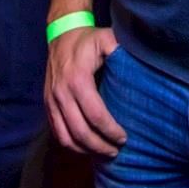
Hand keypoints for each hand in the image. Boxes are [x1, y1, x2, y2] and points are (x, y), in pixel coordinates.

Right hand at [45, 25, 126, 156]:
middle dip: (99, 146)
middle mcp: (62, 94)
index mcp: (78, 79)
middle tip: (116, 151)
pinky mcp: (47, 105)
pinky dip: (71, 144)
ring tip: (103, 152)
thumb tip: (141, 61)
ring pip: (65, 137)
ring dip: (85, 150)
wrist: (62, 35)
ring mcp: (51, 101)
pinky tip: (86, 146)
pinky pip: (57, 132)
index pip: (95, 115)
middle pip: (80, 132)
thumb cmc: (88, 39)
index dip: (110, 130)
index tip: (124, 138)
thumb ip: (120, 49)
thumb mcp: (106, 38)